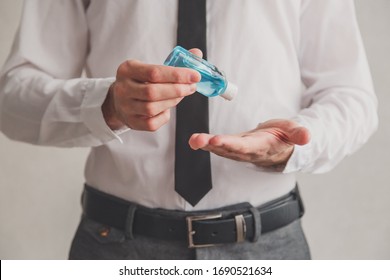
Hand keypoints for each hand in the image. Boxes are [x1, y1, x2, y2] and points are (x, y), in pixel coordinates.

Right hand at [102, 49, 202, 130]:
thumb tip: (196, 53)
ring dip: (172, 102)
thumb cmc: (141, 81)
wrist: (120, 100)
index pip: (154, 72)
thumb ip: (174, 62)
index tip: (195, 76)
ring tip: (182, 95)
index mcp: (128, 69)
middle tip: (192, 87)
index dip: (177, 75)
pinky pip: (152, 123)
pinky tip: (167, 107)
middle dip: (177, 90)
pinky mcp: (132, 122)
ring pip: (152, 108)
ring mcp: (125, 107)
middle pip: (152, 92)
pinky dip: (164, 116)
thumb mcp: (151, 67)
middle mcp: (123, 88)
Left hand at [189, 119, 310, 167]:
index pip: (245, 146)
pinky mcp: (233, 148)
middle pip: (229, 149)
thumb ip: (299, 134)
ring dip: (206, 145)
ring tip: (192, 140)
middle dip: (212, 145)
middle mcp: (248, 152)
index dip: (231, 144)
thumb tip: (308, 136)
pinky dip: (206, 144)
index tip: (218, 140)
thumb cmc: (285, 136)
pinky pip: (219, 147)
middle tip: (197, 140)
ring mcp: (239, 151)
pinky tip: (194, 141)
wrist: (280, 146)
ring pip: (221, 150)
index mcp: (262, 146)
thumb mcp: (294, 132)